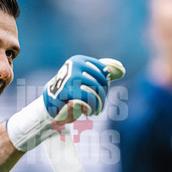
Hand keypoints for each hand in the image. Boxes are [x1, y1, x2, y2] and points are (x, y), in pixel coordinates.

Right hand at [7, 55, 124, 151]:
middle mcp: (74, 66)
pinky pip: (89, 100)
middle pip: (101, 82)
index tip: (102, 92)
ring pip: (96, 91)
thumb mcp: (84, 77)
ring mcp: (71, 78)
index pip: (103, 71)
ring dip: (99, 103)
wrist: (48, 101)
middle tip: (100, 105)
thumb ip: (101, 73)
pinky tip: (89, 111)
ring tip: (97, 109)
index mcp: (78, 60)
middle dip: (103, 96)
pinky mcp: (68, 92)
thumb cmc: (69, 89)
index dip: (106, 84)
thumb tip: (122, 69)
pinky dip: (92, 107)